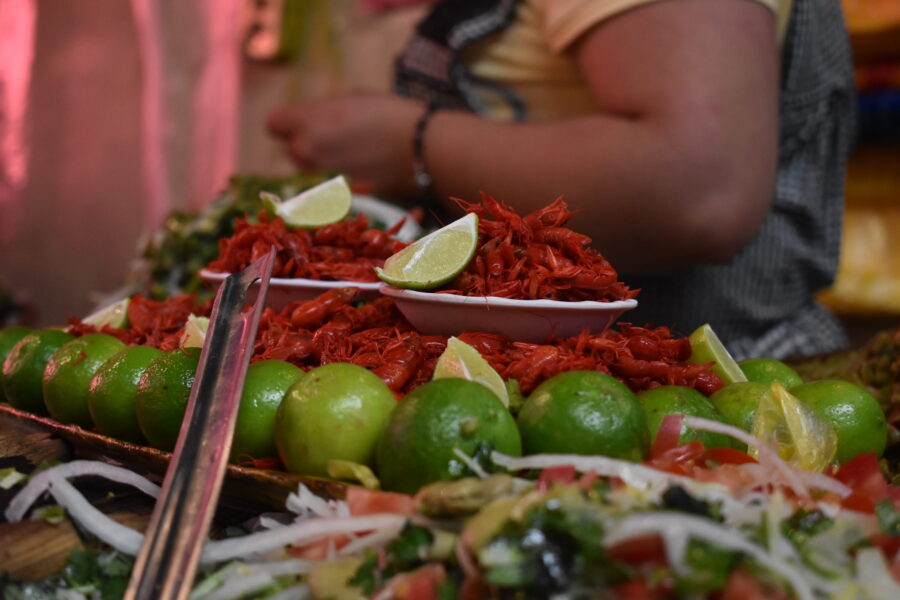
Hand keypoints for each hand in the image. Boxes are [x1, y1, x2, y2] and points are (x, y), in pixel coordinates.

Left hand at [267, 94, 424, 196]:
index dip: (290, 122)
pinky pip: (328, 180)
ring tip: (349, 149)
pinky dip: (338, 174)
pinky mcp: (338, 191)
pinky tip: (362, 163)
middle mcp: (307, 150)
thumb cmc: (389, 114)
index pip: (273, 124)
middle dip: (306, 142)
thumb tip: (314, 120)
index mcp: (307, 121)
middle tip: (333, 135)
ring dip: (320, 159)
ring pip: (308, 166)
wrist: (419, 148)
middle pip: (291, 148)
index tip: (306, 120)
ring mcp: (322, 174)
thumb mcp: (351, 100)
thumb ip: (323, 112)